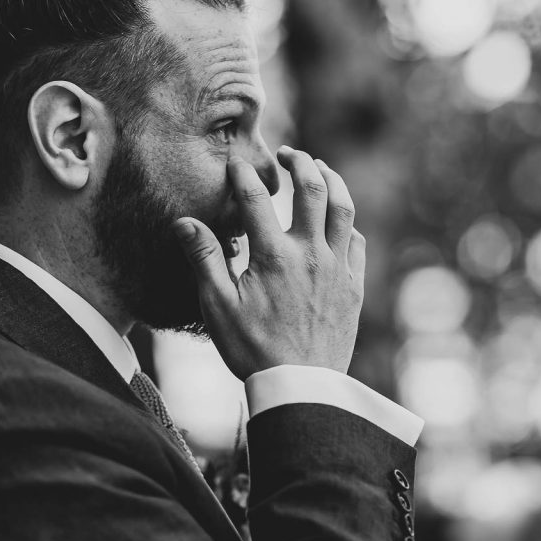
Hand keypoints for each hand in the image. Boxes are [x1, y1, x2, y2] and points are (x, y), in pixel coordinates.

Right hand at [173, 147, 365, 380]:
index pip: (257, 198)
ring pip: (343, 209)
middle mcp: (310, 254)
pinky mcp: (353, 287)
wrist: (300, 388)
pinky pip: (356, 242)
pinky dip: (347, 223)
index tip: (236, 164)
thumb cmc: (253, 350)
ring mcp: (337, 269)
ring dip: (332, 181)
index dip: (244, 175)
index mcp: (274, 256)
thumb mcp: (217, 307)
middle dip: (300, 162)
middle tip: (287, 153)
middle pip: (313, 188)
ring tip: (320, 167)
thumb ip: (203, 259)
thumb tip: (183, 222)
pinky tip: (337, 219)